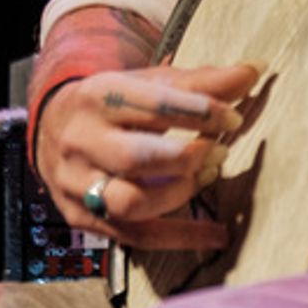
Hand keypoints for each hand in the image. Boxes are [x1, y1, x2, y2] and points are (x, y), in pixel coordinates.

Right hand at [36, 61, 258, 249]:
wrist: (52, 129)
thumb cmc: (112, 105)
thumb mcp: (147, 83)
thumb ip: (200, 82)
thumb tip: (255, 69)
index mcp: (99, 96)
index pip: (153, 104)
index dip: (200, 112)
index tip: (234, 118)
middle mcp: (83, 140)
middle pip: (135, 158)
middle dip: (187, 158)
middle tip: (219, 152)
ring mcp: (78, 184)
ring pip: (129, 202)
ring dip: (179, 195)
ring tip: (207, 178)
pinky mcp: (83, 218)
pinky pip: (135, 237)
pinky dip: (180, 238)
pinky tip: (216, 234)